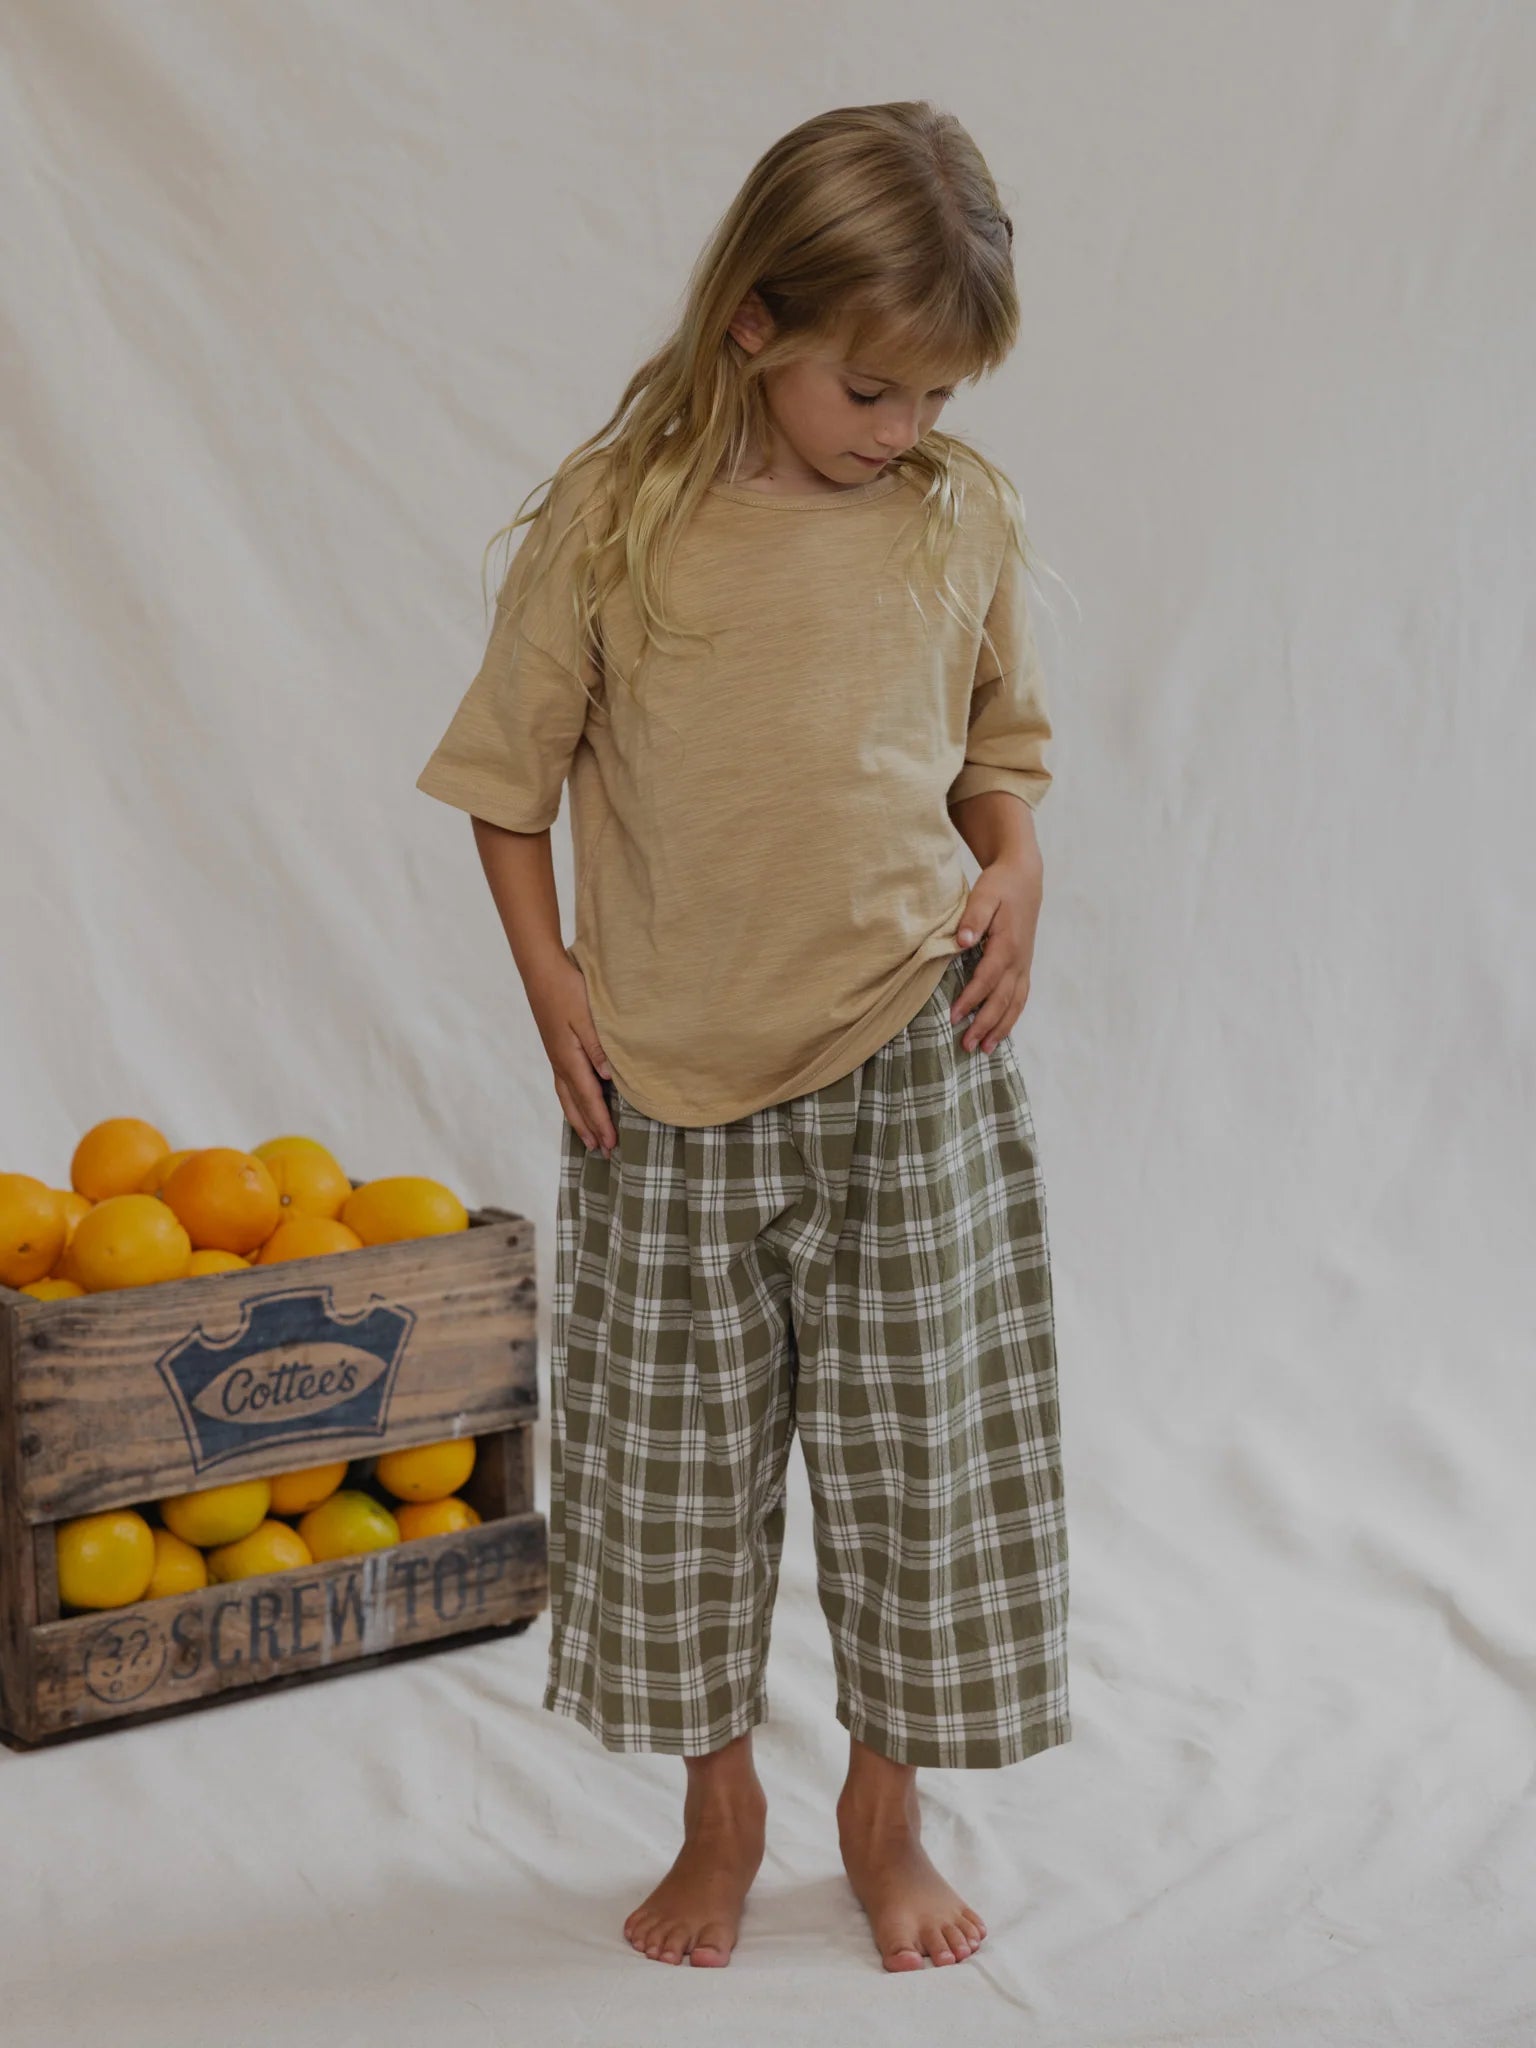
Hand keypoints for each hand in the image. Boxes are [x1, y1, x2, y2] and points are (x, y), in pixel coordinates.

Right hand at [525, 951, 618, 1156]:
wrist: (541, 969)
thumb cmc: (567, 989)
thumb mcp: (587, 1016)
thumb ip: (598, 1047)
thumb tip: (609, 1078)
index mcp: (569, 1057)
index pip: (589, 1097)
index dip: (601, 1121)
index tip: (611, 1142)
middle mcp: (560, 1062)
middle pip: (575, 1104)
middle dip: (589, 1127)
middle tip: (602, 1150)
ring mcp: (555, 1055)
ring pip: (567, 1096)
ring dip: (578, 1118)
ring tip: (588, 1137)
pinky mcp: (555, 1047)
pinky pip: (563, 1084)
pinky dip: (572, 1101)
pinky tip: (576, 1102)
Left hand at [950, 854, 1042, 1052]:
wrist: (1024, 878)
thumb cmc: (1000, 886)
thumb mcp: (985, 894)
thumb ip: (973, 918)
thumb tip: (962, 941)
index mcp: (1007, 944)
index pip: (987, 979)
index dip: (971, 999)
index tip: (954, 1016)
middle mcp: (1019, 960)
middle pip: (1003, 999)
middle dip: (985, 1024)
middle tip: (967, 1045)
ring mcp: (1024, 965)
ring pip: (1015, 1004)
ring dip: (1000, 1028)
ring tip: (985, 1048)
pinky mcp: (1024, 966)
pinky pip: (1020, 998)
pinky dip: (1011, 1018)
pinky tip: (1000, 1033)